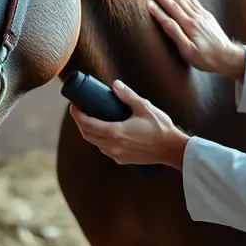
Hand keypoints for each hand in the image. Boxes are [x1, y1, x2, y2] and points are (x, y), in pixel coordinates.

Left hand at [68, 80, 189, 169]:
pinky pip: (105, 149)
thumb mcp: (144, 107)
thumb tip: (115, 85)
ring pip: (95, 143)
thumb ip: (128, 96)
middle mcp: (112, 146)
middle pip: (87, 135)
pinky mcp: (122, 160)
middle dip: (80, 123)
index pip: (88, 124)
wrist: (172, 149)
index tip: (73, 106)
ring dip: (90, 132)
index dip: (77, 115)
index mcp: (115, 132)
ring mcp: (117, 155)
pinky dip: (100, 140)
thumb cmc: (160, 128)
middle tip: (79, 110)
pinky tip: (106, 131)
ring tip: (91, 119)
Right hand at [146, 0, 245, 79]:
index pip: (169, 9)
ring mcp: (201, 14)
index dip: (157, 1)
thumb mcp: (188, 51)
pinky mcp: (206, 15)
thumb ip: (175, 34)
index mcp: (188, 25)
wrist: (229, 57)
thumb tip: (163, 20)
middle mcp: (194, 16)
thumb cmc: (207, 58)